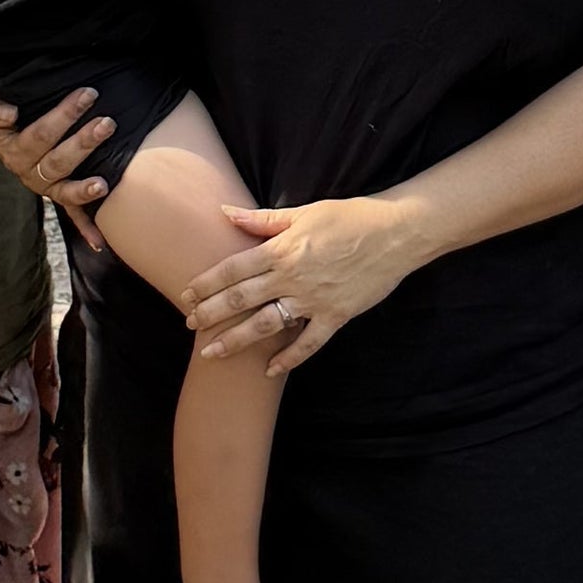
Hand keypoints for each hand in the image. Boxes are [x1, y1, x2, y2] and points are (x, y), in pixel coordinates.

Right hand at [0, 86, 113, 218]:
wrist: (8, 129)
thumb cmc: (2, 116)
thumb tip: (10, 114)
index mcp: (11, 148)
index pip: (38, 135)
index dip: (63, 117)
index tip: (86, 96)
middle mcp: (27, 170)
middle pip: (57, 160)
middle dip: (84, 142)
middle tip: (108, 124)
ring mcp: (44, 186)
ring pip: (65, 187)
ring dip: (85, 187)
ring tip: (104, 184)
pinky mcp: (58, 195)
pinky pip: (71, 214)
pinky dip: (86, 228)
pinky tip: (100, 242)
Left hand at [184, 193, 426, 372]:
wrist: (395, 233)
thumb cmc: (349, 217)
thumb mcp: (303, 212)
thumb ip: (262, 219)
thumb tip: (225, 212)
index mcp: (281, 250)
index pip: (233, 270)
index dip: (206, 284)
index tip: (186, 295)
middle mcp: (291, 277)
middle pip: (241, 299)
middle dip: (211, 313)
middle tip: (189, 325)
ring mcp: (313, 300)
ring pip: (266, 324)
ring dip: (236, 340)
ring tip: (211, 353)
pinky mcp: (335, 316)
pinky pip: (308, 342)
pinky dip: (288, 358)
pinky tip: (269, 371)